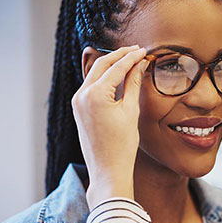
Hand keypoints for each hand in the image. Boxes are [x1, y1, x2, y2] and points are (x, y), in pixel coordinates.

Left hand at [71, 45, 148, 208]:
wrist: (107, 171)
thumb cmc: (122, 145)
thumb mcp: (131, 111)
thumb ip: (133, 83)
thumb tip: (139, 65)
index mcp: (94, 94)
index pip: (116, 67)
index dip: (132, 57)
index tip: (144, 51)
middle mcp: (81, 95)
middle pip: (101, 65)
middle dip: (119, 56)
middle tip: (137, 51)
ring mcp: (77, 102)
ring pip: (94, 74)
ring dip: (111, 65)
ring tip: (129, 60)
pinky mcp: (78, 109)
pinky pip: (91, 86)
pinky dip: (104, 78)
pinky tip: (117, 76)